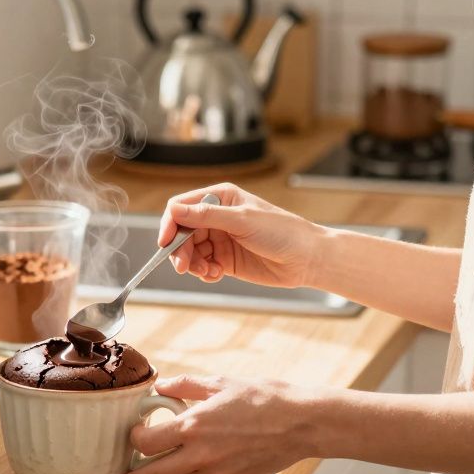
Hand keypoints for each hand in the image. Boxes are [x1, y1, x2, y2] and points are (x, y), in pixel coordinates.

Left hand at [119, 375, 320, 473]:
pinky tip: (199, 466)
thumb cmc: (265, 399)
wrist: (301, 423)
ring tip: (163, 470)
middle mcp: (200, 455)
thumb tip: (162, 386)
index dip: (135, 440)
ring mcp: (217, 473)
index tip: (136, 435)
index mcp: (193, 426)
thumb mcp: (222, 383)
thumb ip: (187, 385)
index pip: (146, 443)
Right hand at [159, 183, 326, 287]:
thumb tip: (174, 211)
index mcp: (220, 198)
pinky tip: (216, 274)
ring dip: (192, 264)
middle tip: (185, 267)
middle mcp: (217, 217)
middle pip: (182, 232)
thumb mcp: (242, 221)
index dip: (170, 224)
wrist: (307, 259)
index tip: (165, 243)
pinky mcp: (225, 259)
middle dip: (180, 250)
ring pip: (190, 251)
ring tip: (207, 272)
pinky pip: (203, 266)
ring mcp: (221, 239)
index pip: (181, 208)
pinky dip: (204, 272)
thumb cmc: (282, 232)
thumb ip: (207, 216)